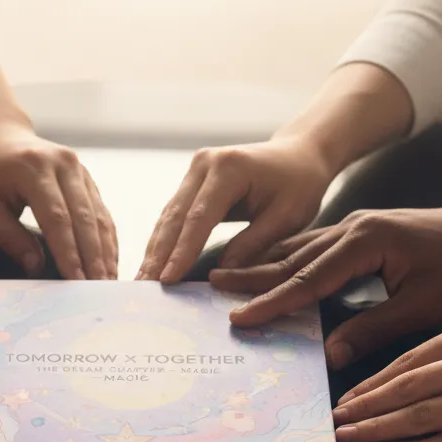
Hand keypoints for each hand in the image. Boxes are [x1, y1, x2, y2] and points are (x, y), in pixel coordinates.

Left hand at [0, 122, 117, 280]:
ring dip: (105, 252)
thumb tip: (36, 268)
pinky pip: (101, 212)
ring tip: (108, 282)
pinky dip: (107, 240)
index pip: (57, 218)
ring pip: (98, 216)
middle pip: (84, 218)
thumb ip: (9, 236)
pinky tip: (109, 263)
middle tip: (99, 289)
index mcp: (34, 168)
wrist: (0, 135)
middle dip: (93, 257)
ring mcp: (80, 169)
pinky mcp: (87, 178)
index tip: (75, 282)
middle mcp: (64, 164)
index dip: (69, 253)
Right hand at [137, 135, 333, 282]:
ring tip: (141, 282)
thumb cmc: (299, 184)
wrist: (298, 154)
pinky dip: (163, 241)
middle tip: (143, 287)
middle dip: (158, 254)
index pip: (199, 218)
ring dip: (154, 250)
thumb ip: (253, 244)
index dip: (182, 251)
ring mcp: (194, 170)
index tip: (167, 280)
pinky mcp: (191, 182)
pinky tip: (153, 264)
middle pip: (175, 216)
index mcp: (229, 168)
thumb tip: (221, 274)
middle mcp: (204, 164)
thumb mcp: (286, 217)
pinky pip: (173, 215)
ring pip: (168, 216)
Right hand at [211, 191, 441, 368]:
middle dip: (248, 276)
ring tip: (223, 277)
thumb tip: (326, 358)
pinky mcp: (358, 229)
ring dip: (259, 264)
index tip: (238, 320)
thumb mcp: (424, 307)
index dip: (270, 303)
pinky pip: (310, 245)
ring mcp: (353, 225)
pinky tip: (264, 266)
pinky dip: (282, 258)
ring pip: (295, 248)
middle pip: (290, 258)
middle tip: (209, 288)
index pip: (306, 280)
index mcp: (366, 243)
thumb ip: (372, 329)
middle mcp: (352, 228)